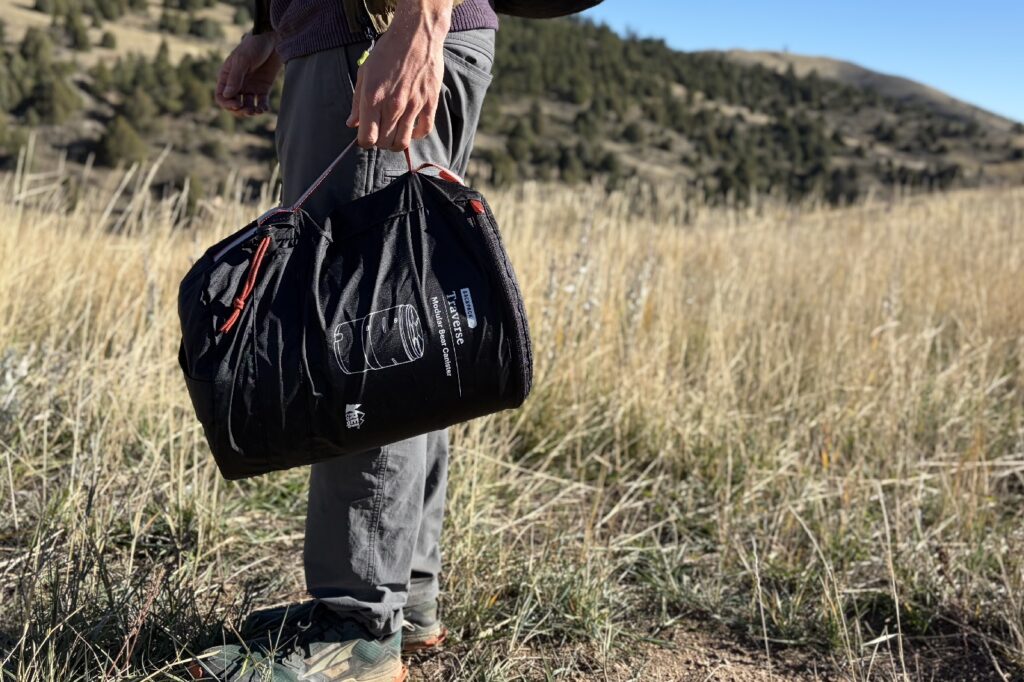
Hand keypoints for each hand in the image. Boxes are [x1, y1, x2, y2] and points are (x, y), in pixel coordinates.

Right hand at [215, 32, 282, 116]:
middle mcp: (237, 84)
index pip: (221, 96)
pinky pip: (260, 102)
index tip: (237, 104)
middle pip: (233, 104)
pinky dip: (262, 107)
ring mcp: (250, 87)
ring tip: (257, 111)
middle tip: (248, 110)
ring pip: (247, 106)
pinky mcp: (263, 88)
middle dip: (239, 110)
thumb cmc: (254, 46)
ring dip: (250, 111)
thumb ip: (235, 78)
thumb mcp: (243, 60)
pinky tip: (264, 109)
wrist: (272, 40)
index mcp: (227, 76)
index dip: (227, 104)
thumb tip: (227, 95)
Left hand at [347, 0, 451, 149]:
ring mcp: (413, 106)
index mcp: (373, 98)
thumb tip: (352, 123)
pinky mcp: (429, 103)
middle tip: (380, 133)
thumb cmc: (387, 52)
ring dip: (395, 143)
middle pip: (384, 142)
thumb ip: (357, 102)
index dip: (365, 141)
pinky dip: (415, 135)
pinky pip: (423, 131)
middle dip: (379, 142)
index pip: (367, 138)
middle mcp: (393, 105)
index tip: (366, 135)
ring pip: (403, 142)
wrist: (416, 35)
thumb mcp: (365, 73)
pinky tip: (411, 129)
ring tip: (394, 134)